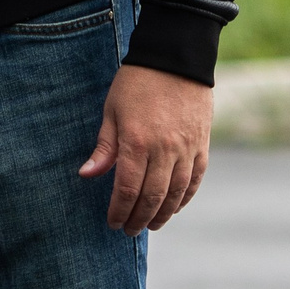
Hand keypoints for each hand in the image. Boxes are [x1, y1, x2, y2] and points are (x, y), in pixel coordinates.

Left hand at [79, 64, 211, 233]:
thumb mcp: (112, 110)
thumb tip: (87, 175)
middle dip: (139, 219)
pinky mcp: (202, 144)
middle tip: (129, 230)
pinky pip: (195, 179)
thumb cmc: (137, 82)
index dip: (119, 211)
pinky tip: (174, 207)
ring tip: (151, 225)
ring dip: (162, 214)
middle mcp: (164, 150)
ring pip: (175, 194)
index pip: (127, 190)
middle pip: (152, 198)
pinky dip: (185, 197)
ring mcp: (186, 149)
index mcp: (136, 142)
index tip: (113, 222)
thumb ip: (104, 148)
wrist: (176, 58)